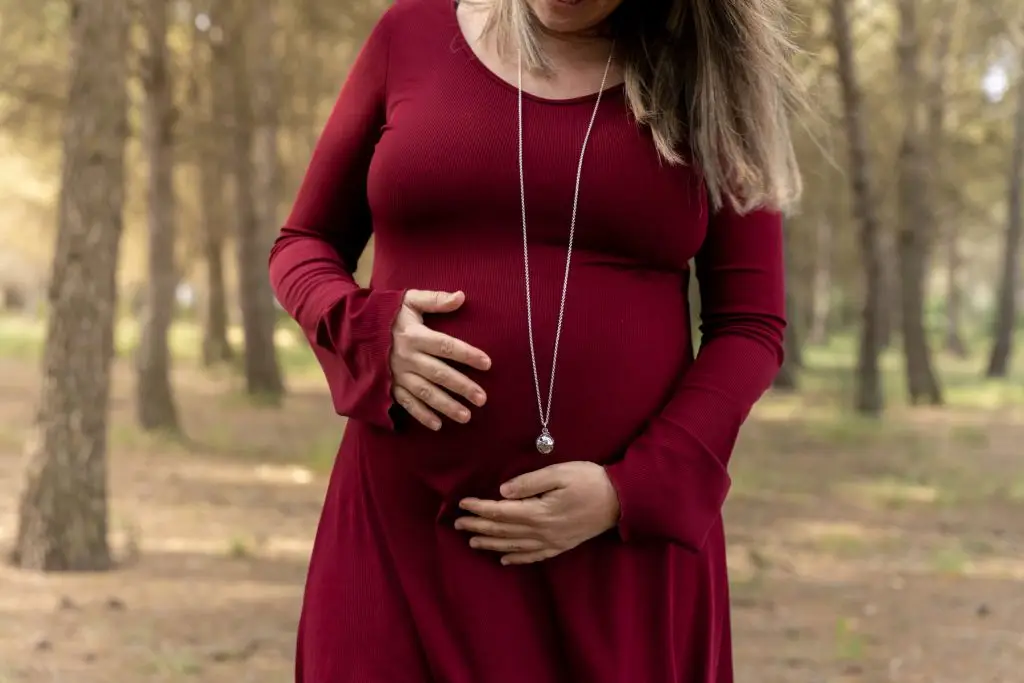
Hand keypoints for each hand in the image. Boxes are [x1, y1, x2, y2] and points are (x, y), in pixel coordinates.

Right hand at [391, 290, 490, 429]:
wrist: (350, 329)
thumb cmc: (386, 313)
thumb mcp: (408, 300)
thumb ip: (434, 300)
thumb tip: (462, 296)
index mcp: (414, 335)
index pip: (445, 346)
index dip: (467, 354)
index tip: (487, 363)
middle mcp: (406, 357)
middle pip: (439, 374)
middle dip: (462, 387)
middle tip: (482, 399)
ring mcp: (396, 374)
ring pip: (425, 393)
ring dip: (446, 406)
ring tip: (467, 416)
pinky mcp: (387, 386)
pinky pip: (406, 403)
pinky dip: (421, 415)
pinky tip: (438, 425)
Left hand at [455, 462, 620, 564]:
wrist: (621, 501)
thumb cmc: (590, 481)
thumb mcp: (559, 473)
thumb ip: (529, 482)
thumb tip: (502, 492)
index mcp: (538, 512)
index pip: (500, 512)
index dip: (479, 509)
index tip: (462, 504)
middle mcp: (541, 531)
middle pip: (503, 531)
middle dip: (478, 527)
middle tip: (458, 524)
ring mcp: (551, 541)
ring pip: (514, 546)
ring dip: (491, 544)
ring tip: (472, 542)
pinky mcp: (561, 546)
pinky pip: (533, 556)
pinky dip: (516, 558)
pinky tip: (504, 559)